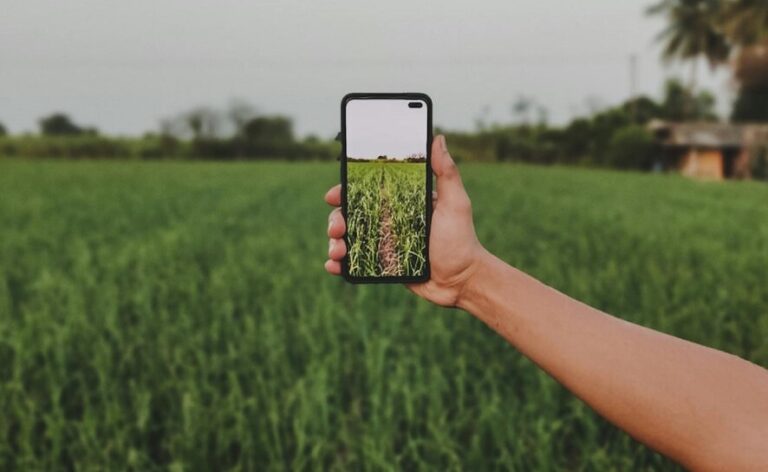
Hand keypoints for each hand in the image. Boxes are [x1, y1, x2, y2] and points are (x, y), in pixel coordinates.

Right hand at [324, 135, 487, 306]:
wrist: (462, 281)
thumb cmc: (461, 239)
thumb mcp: (455, 203)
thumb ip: (446, 172)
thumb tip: (438, 138)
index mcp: (401, 202)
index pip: (367, 190)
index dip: (346, 190)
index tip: (334, 194)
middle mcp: (388, 221)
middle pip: (350, 214)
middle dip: (336, 219)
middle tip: (337, 227)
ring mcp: (383, 244)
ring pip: (348, 238)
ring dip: (334, 242)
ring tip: (337, 251)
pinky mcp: (382, 266)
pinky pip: (354, 263)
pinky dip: (339, 264)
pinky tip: (335, 265)